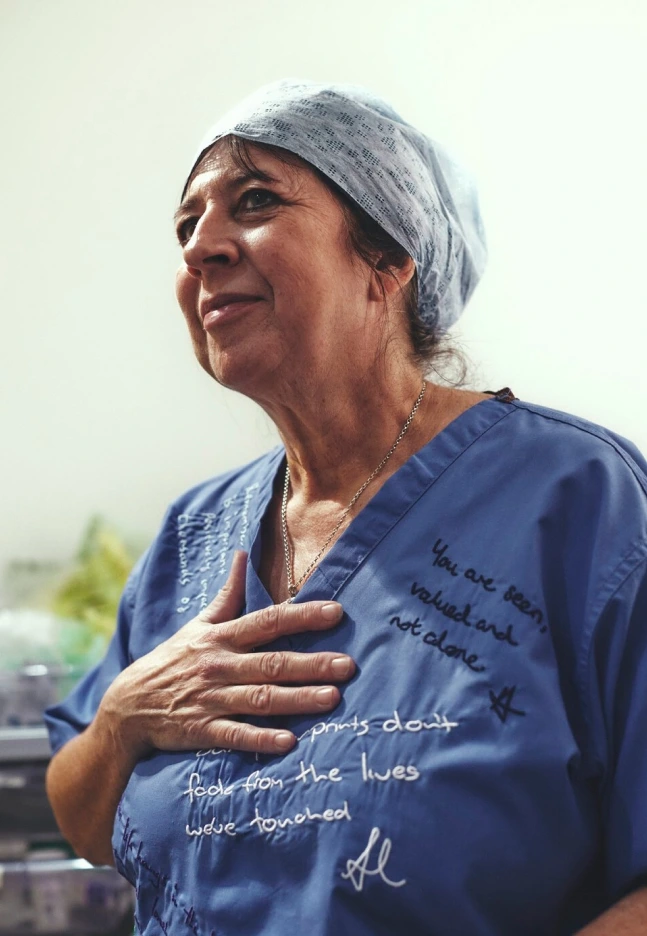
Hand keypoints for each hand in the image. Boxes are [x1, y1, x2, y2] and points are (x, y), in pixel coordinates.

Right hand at [99, 551, 354, 757]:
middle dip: (312, 664)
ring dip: (297, 699)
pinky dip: (260, 739)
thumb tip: (243, 554)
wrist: (127, 706)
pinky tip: (289, 742)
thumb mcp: (197, 625)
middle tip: (349, 666)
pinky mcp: (202, 730)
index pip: (267, 621)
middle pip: (272, 663)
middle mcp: (219, 665)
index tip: (337, 613)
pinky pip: (235, 735)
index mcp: (221, 637)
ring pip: (260, 699)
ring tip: (332, 699)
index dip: (302, 616)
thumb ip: (227, 595)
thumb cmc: (171, 661)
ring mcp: (211, 699)